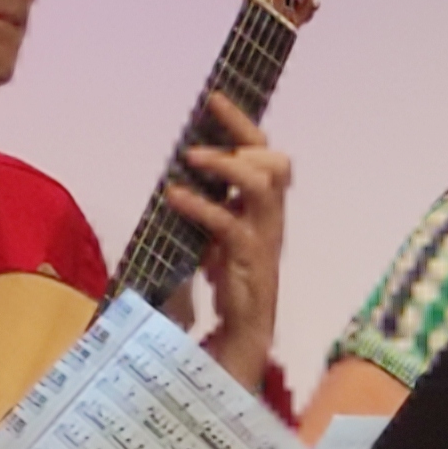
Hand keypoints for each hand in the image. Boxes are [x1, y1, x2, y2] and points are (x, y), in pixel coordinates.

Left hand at [161, 89, 292, 388]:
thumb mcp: (209, 244)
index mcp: (262, 213)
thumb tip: (173, 182)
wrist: (237, 348)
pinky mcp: (250, 266)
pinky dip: (202, 207)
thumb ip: (203, 215)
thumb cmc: (223, 294)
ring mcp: (263, 243)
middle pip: (274, 162)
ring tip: (191, 158)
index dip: (242, 125)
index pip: (263, 156)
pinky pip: (231, 226)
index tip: (213, 99)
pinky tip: (174, 198)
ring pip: (262, 185)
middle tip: (205, 121)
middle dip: (242, 134)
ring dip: (226, 166)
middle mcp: (270, 223)